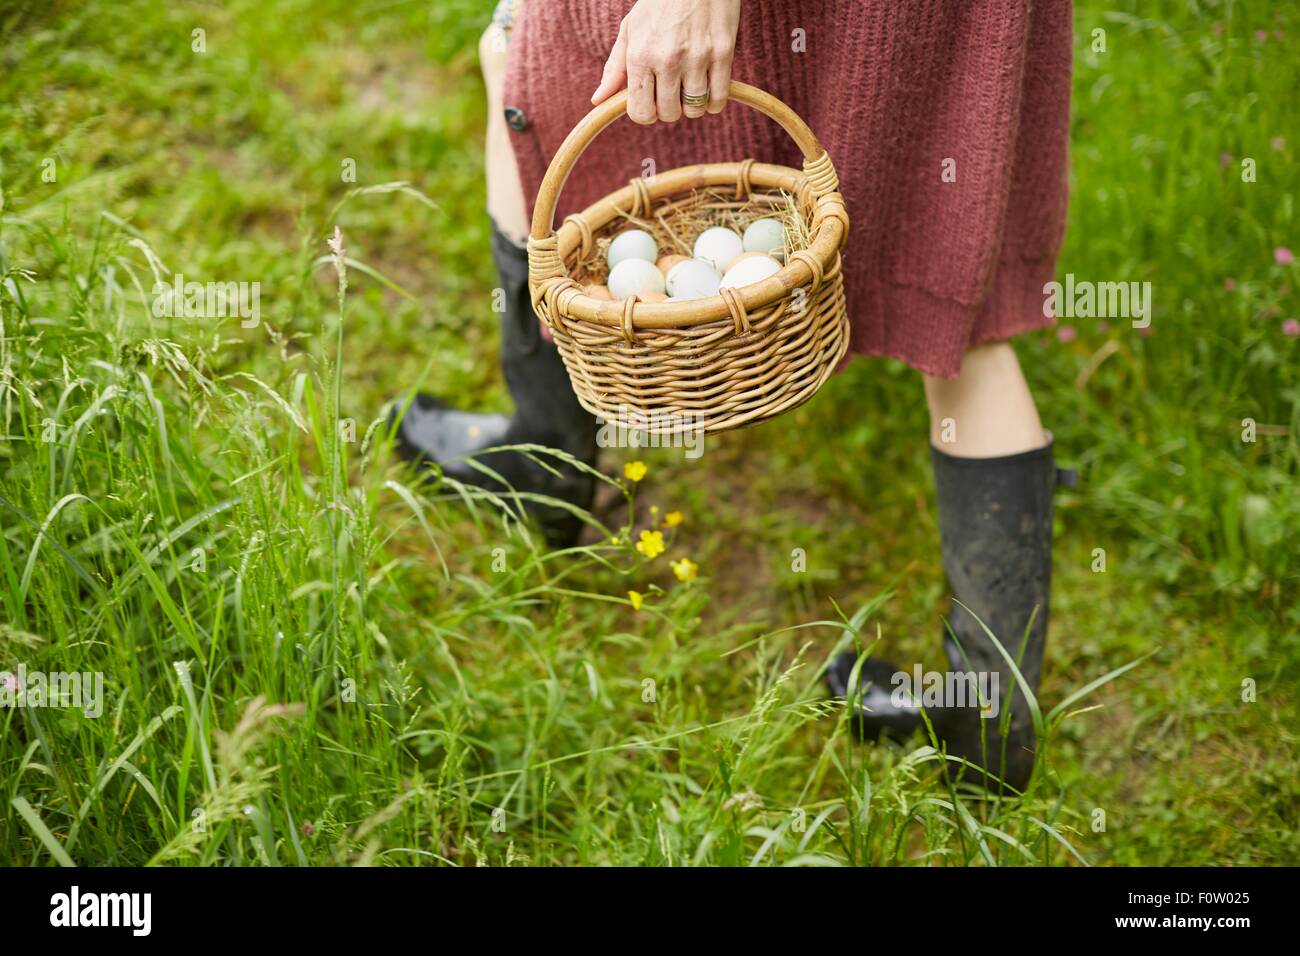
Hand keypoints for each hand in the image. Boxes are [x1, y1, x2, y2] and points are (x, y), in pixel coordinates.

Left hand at [590, 0, 740, 124]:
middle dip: (669, 108)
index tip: (651, 101)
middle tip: (672, 90)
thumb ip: (615, 68)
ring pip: (695, 110)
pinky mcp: (723, 54)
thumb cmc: (660, 4)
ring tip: (691, 86)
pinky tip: (709, 87)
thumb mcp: (630, 30)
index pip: (640, 112)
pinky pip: (719, 100)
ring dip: (693, 105)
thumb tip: (598, 100)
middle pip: (668, 114)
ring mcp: (697, 58)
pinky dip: (714, 102)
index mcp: (641, 55)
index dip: (646, 112)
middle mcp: (667, 60)